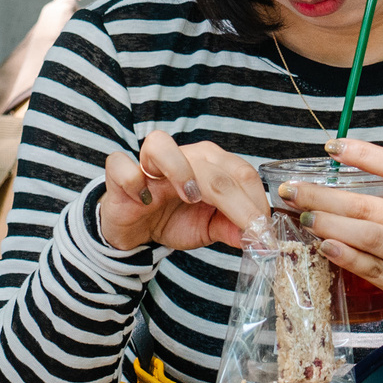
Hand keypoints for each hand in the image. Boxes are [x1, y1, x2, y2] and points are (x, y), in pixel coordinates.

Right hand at [95, 129, 270, 252]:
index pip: (241, 173)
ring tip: (190, 197)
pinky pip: (121, 165)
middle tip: (250, 230)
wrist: (135, 230)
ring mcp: (147, 163)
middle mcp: (182, 156)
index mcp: (209, 164)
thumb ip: (232, 229)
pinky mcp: (119, 174)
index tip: (264, 232)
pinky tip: (143, 200)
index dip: (256, 202)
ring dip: (179, 170)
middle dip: (236, 201)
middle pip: (212, 167)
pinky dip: (132, 180)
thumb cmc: (172, 220)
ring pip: (161, 145)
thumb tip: (259, 238)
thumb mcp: (209, 229)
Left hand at [278, 139, 382, 334]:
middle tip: (293, 190)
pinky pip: (372, 269)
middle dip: (324, 196)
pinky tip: (324, 246)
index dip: (365, 154)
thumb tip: (355, 180)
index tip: (333, 146)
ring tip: (302, 216)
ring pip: (367, 236)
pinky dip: (345, 256)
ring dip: (329, 225)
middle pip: (369, 205)